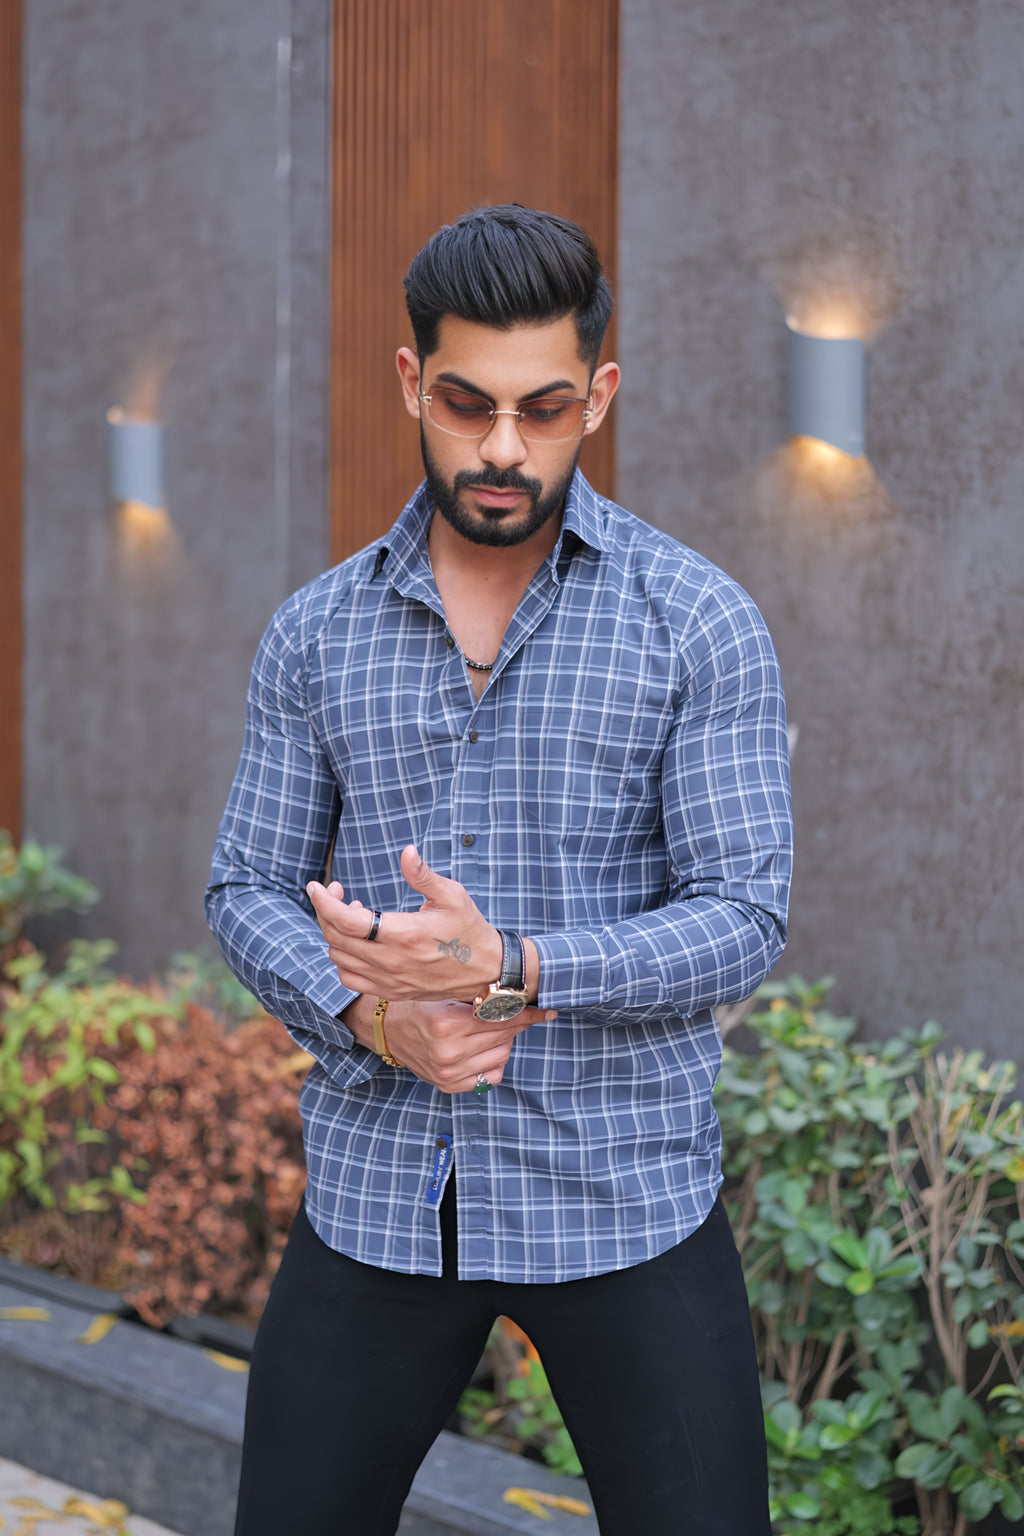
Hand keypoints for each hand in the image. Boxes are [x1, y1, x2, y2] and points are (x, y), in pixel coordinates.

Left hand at [308, 845, 505, 1003]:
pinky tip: (356, 942)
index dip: (323, 901)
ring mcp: (388, 980)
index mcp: (403, 934)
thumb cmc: (471, 930)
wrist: (487, 973)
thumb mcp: (453, 896)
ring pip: (339, 958)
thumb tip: (407, 852)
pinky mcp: (390, 991)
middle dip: (326, 910)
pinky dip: (343, 959)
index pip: (345, 921)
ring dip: (334, 934)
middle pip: (335, 938)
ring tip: (351, 914)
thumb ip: (424, 875)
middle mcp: (390, 961)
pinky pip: (350, 978)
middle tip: (336, 891)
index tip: (316, 885)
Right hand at [342, 993, 554, 1093]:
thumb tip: (520, 993)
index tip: (546, 1010)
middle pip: (504, 1037)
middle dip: (516, 1022)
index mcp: (447, 1024)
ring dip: (504, 1040)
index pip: (501, 1019)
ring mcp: (448, 1072)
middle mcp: (448, 1052)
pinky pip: (489, 1075)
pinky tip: (484, 1047)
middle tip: (518, 1010)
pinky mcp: (448, 1085)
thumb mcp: (444, 992)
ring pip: (501, 1055)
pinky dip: (494, 1060)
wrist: (386, 1029)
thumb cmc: (417, 1003)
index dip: (527, 1013)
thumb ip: (479, 995)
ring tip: (492, 1027)